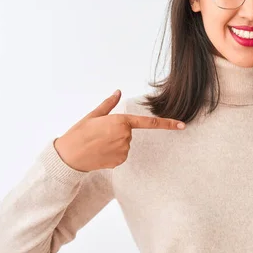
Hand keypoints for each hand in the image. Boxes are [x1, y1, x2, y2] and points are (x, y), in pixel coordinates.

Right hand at [53, 90, 184, 171]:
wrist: (69, 157)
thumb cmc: (79, 133)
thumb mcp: (93, 115)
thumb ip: (109, 104)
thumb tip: (118, 92)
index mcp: (121, 121)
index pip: (149, 122)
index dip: (167, 124)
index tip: (182, 125)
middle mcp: (125, 136)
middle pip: (129, 132)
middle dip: (117, 131)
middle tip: (99, 134)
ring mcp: (124, 150)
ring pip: (125, 143)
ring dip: (115, 142)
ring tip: (98, 143)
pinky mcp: (120, 160)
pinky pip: (121, 154)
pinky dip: (113, 152)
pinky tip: (101, 152)